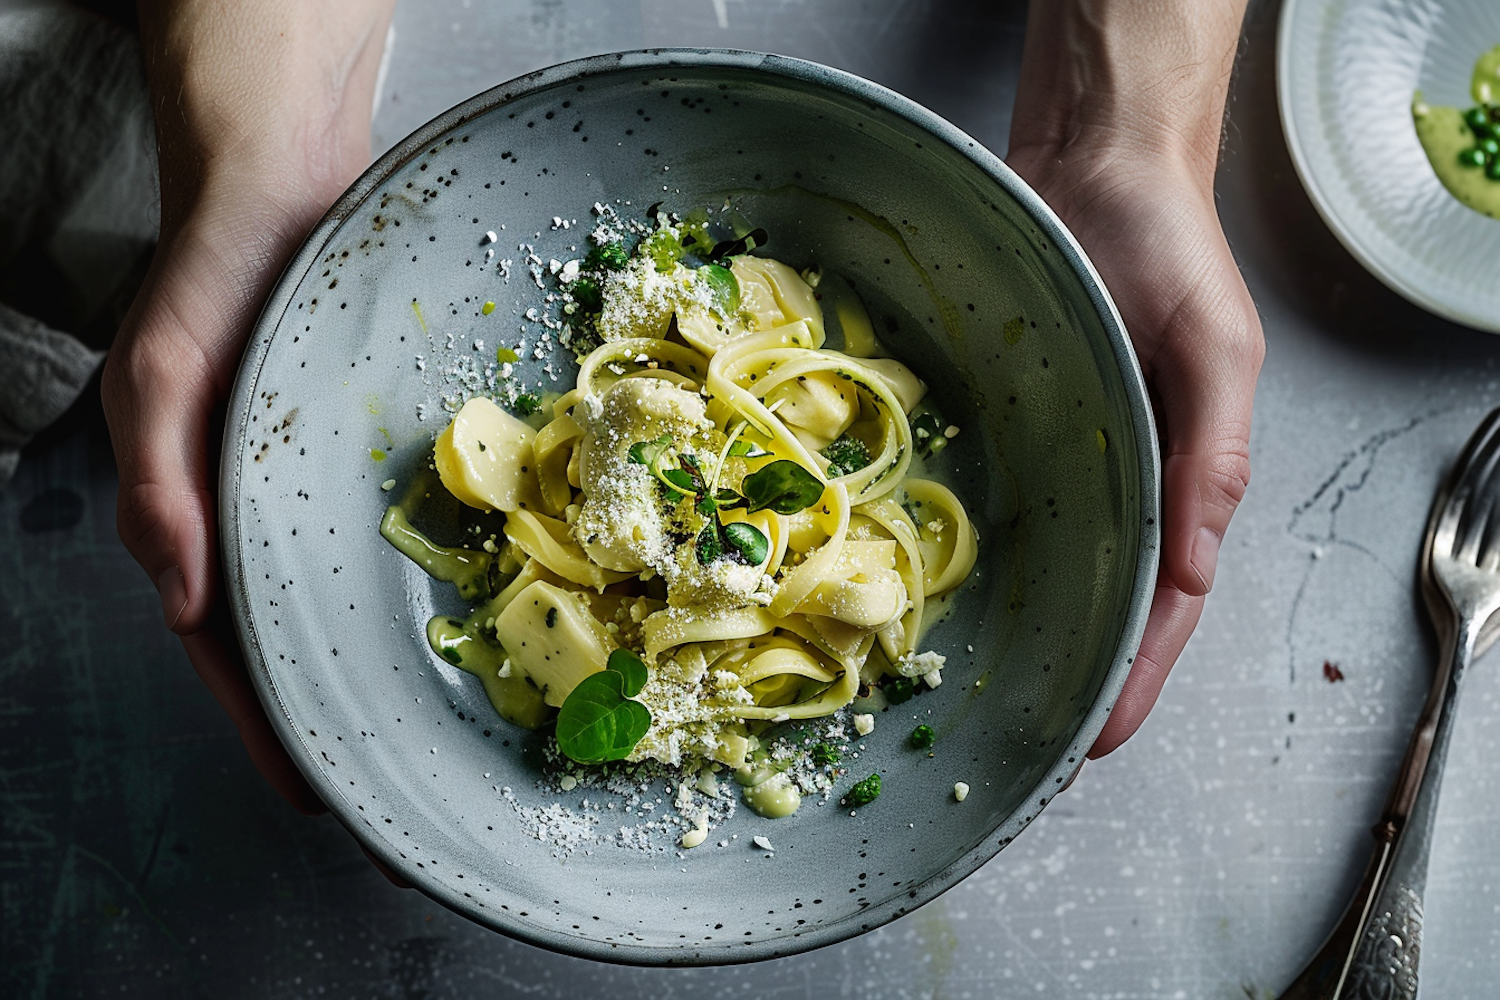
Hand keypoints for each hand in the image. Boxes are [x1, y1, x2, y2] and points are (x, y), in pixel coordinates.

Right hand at [102, 0, 392, 812]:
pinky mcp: (357, 443)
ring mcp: (306, 476)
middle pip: (282, 632)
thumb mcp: (165, 370)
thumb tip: (183, 600)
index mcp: (194, 506)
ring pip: (330, 589)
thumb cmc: (213, 269)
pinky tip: (444, 609)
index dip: (260, 718)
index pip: (224, 640)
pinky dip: (398, 578)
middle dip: (319, 710)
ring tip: (414, 722)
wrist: (285, 179)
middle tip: (376, 783)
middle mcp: (253, 503)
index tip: (306, 789)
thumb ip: (162, 480)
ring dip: (360, 657)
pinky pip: (374, 528)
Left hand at [1009, 0, 1262, 757]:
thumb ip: (1214, 453)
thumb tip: (1198, 569)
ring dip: (1020, 626)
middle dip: (1073, 673)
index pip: (1165, 602)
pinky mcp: (1006, 420)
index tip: (1095, 740)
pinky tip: (931, 586)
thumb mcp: (1217, 347)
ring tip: (971, 693)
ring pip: (1044, 559)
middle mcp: (1117, 477)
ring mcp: (1059, 453)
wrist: (1094, 163)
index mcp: (1181, 474)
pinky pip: (989, 496)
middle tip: (1022, 743)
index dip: (1136, 676)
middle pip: (1100, 597)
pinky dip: (968, 547)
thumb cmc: (1169, 246)